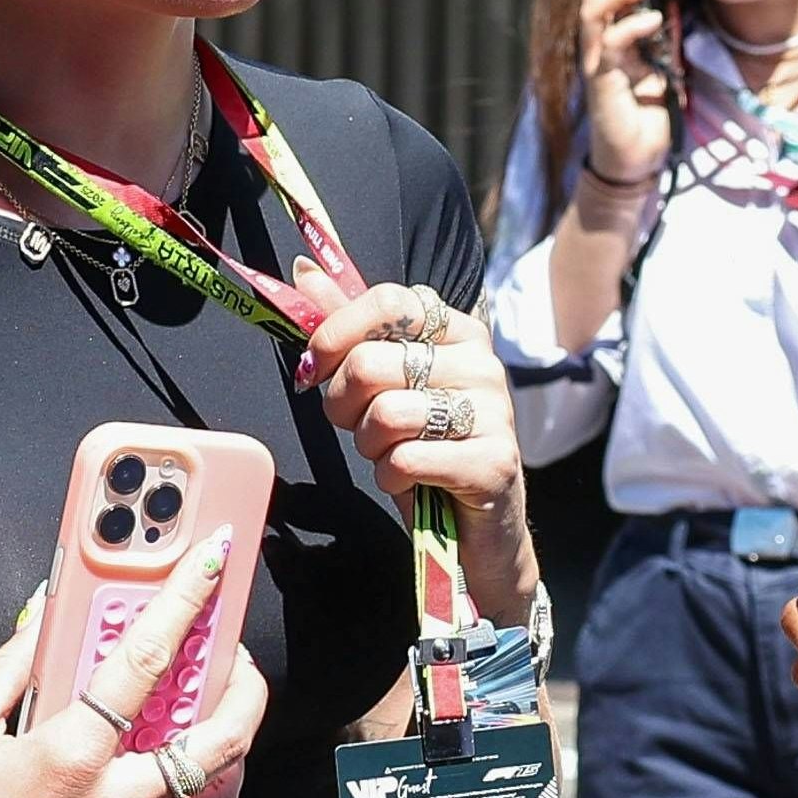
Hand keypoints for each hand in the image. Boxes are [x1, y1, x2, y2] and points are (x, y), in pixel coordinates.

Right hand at [0, 530, 267, 797]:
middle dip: (245, 686)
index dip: (185, 601)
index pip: (144, 660)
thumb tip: (46, 613)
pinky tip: (206, 787)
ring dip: (236, 748)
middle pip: (218, 736)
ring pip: (221, 793)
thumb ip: (11, 666)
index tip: (211, 563)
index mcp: (68, 754)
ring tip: (225, 717)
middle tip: (238, 660)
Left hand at [300, 282, 534, 618]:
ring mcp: (493, 411)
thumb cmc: (424, 447)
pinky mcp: (493, 462)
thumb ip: (349, 328)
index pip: (388, 300)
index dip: (335, 333)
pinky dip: (390, 477)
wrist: (474, 526)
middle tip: (356, 427)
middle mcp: (482, 363)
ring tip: (390, 454)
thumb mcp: (384, 385)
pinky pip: (406, 459)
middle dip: (342, 405)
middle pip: (371, 363)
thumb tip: (304, 271)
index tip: (314, 367)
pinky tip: (409, 481)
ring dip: (369, 446)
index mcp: (458, 331)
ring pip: (385, 414)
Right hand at [572, 0, 672, 190]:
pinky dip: (631, 29)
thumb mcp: (660, 67)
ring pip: (592, 14)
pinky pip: (610, 46)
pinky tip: (653, 23)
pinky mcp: (601, 83)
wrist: (636, 160)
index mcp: (610, 41)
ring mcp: (596, 64)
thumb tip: (669, 8)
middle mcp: (597, 48)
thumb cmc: (646, 116)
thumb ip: (659, 39)